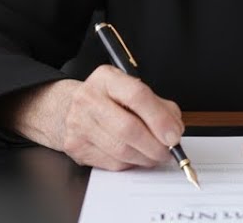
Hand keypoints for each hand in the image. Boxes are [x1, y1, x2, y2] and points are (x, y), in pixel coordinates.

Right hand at [4, 66, 184, 170]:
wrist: (68, 109)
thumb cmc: (108, 99)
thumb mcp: (132, 90)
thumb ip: (159, 106)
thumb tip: (174, 130)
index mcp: (106, 78)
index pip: (137, 95)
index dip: (159, 118)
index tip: (174, 135)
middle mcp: (89, 98)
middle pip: (128, 128)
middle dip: (155, 145)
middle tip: (168, 151)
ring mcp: (78, 123)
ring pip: (121, 150)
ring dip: (146, 157)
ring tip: (155, 154)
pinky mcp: (76, 146)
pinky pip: (112, 163)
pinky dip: (131, 163)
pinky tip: (136, 156)